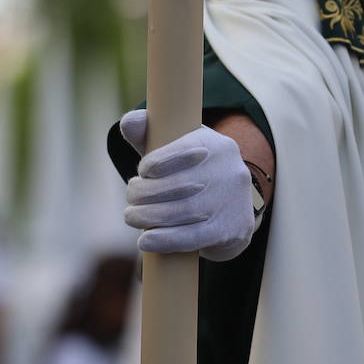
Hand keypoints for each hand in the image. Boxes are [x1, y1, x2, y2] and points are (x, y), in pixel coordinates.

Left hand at [119, 109, 255, 261]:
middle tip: (131, 201)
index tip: (141, 174)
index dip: (153, 164)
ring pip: (184, 211)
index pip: (181, 149)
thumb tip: (130, 122)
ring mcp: (233, 201)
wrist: (233, 210)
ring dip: (149, 217)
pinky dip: (164, 240)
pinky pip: (194, 237)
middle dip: (145, 194)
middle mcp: (231, 170)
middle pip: (180, 184)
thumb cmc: (192, 175)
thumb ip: (149, 133)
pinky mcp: (232, 230)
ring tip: (132, 217)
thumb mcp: (175, 150)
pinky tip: (145, 241)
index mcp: (216, 145)